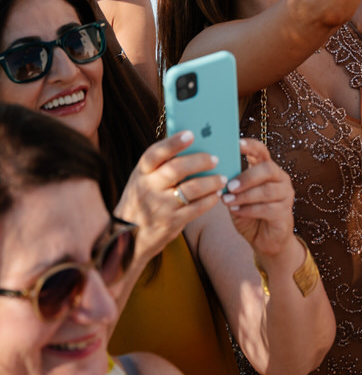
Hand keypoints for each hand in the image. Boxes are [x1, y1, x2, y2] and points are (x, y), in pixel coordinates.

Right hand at [116, 132, 226, 264]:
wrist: (127, 240)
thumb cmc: (142, 201)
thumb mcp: (143, 181)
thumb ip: (161, 166)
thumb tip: (193, 145)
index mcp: (141, 173)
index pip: (155, 153)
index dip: (173, 143)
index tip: (191, 134)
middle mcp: (148, 188)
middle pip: (177, 169)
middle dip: (200, 161)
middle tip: (215, 159)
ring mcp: (159, 207)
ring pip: (192, 188)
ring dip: (211, 181)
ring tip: (222, 178)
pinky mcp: (170, 223)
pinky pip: (196, 208)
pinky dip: (210, 199)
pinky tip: (216, 194)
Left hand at [221, 137, 294, 259]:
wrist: (264, 240)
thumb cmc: (249, 213)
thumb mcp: (237, 196)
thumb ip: (232, 184)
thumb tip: (216, 173)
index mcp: (267, 169)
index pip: (262, 151)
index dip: (251, 146)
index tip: (237, 144)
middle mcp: (280, 178)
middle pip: (267, 169)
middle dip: (247, 177)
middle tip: (230, 185)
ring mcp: (285, 195)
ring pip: (267, 190)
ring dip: (245, 196)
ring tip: (228, 200)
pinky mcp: (285, 213)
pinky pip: (267, 208)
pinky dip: (249, 209)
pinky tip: (236, 211)